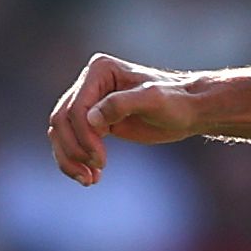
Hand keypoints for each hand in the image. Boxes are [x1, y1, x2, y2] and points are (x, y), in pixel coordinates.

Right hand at [47, 52, 205, 183]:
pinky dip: (75, 160)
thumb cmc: (176, 101)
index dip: (84, 136)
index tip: (101, 160)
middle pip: (61, 120)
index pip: (76, 107)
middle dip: (74, 149)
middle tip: (95, 172)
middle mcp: (90, 83)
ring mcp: (90, 102)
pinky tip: (90, 177)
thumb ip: (122, 105)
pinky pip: (72, 140)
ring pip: (60, 132)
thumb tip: (91, 119)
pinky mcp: (95, 121)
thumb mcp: (153, 100)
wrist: (189, 110)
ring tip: (88, 180)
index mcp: (100, 70)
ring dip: (69, 158)